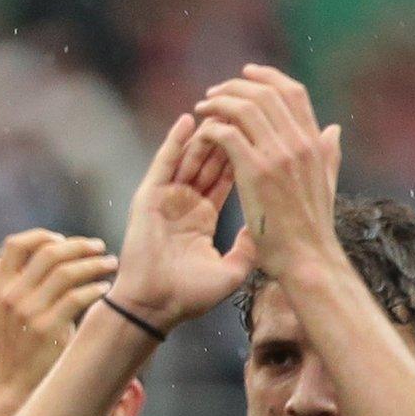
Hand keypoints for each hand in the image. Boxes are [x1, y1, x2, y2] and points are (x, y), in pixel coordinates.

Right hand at [0, 229, 116, 397]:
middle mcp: (11, 297)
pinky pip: (77, 297)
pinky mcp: (48, 329)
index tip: (63, 240)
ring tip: (110, 265)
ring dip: (94, 264)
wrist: (13, 388)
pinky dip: (95, 288)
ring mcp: (29, 313)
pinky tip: (105, 289)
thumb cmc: (8, 351)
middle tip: (99, 248)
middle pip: (48, 252)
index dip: (43, 236)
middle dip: (79, 245)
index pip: (16, 244)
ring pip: (67, 272)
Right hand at [103, 113, 255, 329]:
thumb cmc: (189, 296)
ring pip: (190, 157)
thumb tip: (266, 225)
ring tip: (224, 108)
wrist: (155, 307)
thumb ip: (249, 245)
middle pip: (210, 160)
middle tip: (245, 110)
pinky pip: (164, 164)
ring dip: (207, 133)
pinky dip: (175, 142)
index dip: (244, 152)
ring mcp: (165, 199)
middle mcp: (184, 204)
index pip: (227, 176)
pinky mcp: (148, 198)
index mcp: (202, 218)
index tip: (263, 131)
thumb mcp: (233, 270)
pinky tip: (188, 120)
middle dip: (229, 134)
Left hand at [192, 65, 343, 277]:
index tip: (246, 74)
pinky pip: (229, 134)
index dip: (268, 77)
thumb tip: (333, 129)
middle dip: (236, 85)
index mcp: (314, 142)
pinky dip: (213, 127)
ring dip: (220, 102)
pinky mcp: (256, 172)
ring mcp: (279, 155)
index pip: (292, 93)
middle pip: (267, 93)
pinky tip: (202, 133)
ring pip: (245, 108)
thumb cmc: (312, 228)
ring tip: (203, 107)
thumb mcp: (326, 183)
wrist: (307, 258)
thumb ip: (328, 154)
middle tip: (214, 91)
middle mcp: (300, 142)